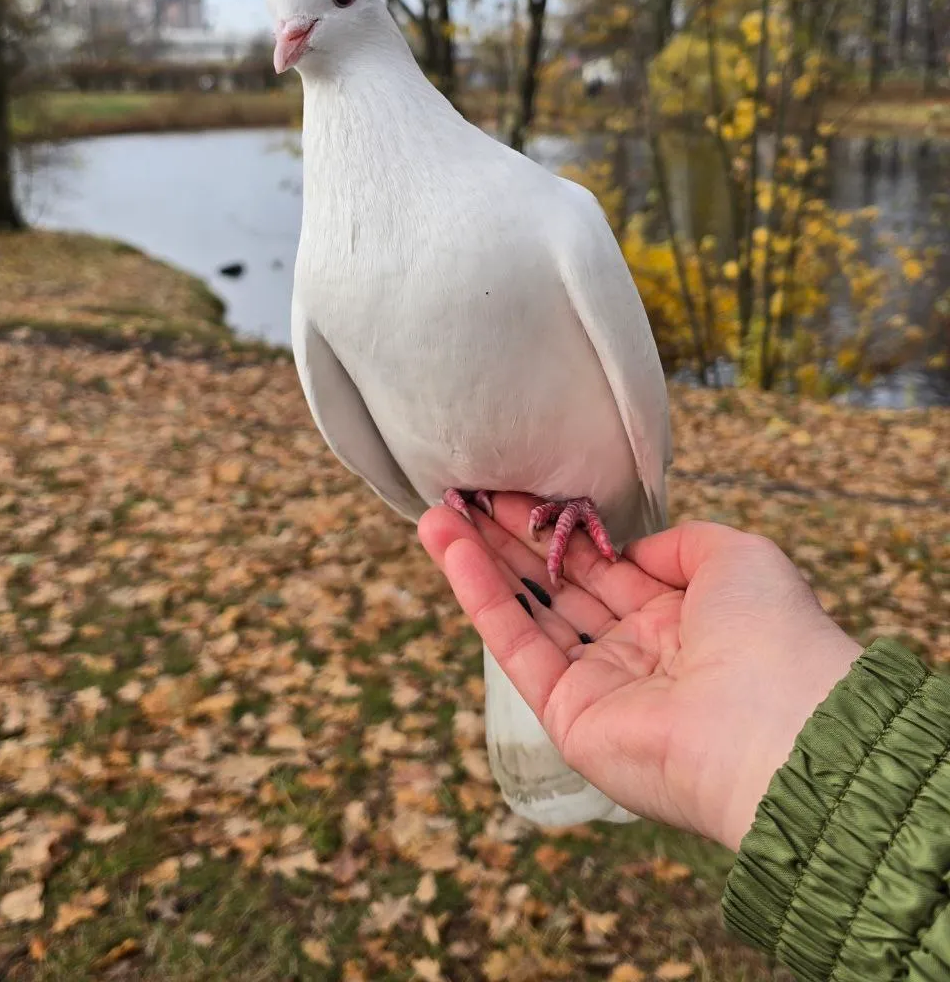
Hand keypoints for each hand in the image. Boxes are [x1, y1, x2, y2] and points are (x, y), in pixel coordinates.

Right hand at [418, 495, 860, 850]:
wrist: (778, 725)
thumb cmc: (771, 634)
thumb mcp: (739, 557)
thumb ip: (682, 543)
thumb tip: (632, 549)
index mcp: (682, 618)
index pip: (605, 565)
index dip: (561, 528)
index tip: (519, 489)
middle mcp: (639, 652)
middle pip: (559, 585)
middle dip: (511, 539)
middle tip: (465, 495)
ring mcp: (601, 686)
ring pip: (529, 612)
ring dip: (480, 562)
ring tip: (437, 515)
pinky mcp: (568, 716)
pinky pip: (517, 646)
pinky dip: (480, 597)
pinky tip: (449, 549)